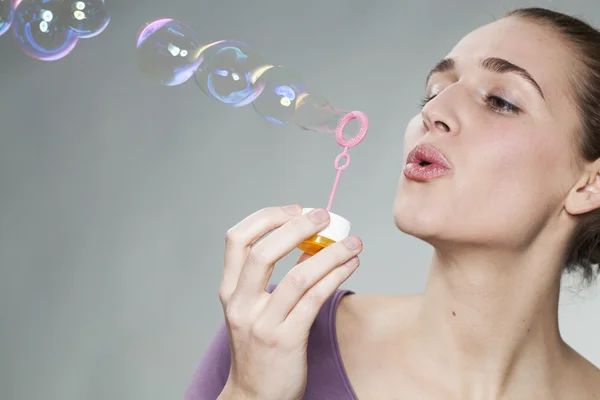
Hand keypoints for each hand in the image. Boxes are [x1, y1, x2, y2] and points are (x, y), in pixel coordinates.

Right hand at [217, 205, 362, 399]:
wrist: (256, 396)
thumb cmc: (259, 347)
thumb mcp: (255, 309)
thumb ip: (276, 277)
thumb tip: (311, 244)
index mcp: (229, 291)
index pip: (237, 239)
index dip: (266, 218)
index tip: (294, 210)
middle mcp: (240, 304)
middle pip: (262, 252)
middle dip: (296, 227)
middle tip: (324, 216)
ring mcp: (261, 324)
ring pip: (298, 276)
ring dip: (330, 253)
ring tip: (353, 242)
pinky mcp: (285, 340)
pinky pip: (315, 299)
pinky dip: (336, 276)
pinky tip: (351, 265)